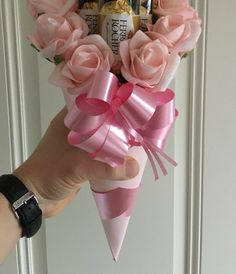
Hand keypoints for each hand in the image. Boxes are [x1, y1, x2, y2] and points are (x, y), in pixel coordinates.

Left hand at [14, 107, 138, 217]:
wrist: (34, 198)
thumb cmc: (48, 173)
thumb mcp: (78, 167)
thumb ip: (107, 167)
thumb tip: (134, 167)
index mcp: (70, 120)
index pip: (95, 104)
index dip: (113, 103)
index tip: (131, 104)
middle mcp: (76, 129)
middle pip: (102, 121)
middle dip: (119, 123)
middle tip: (140, 123)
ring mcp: (80, 145)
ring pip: (103, 138)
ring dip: (117, 141)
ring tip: (138, 138)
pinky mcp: (84, 160)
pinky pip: (102, 154)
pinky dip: (113, 155)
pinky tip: (127, 157)